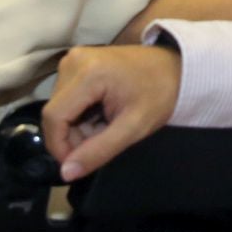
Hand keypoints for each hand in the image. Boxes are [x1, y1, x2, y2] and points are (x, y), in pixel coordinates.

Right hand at [42, 44, 181, 179]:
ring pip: (59, 106)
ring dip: (77, 126)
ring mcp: (74, 58)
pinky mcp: (77, 61)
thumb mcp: (133, 128)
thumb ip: (98, 151)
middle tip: (104, 139)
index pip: (54, 117)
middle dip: (73, 136)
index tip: (79, 162)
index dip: (59, 146)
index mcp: (88, 73)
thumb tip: (66, 173)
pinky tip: (102, 113)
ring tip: (107, 125)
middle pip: (55, 112)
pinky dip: (80, 112)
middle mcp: (73, 61)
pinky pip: (66, 96)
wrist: (177, 66)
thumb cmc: (160, 95)